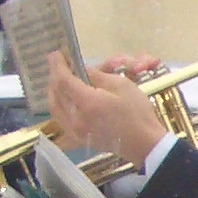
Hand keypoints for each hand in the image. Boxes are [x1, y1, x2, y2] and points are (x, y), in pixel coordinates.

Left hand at [46, 54, 169, 166]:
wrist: (144, 143)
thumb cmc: (137, 112)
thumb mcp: (121, 85)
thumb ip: (97, 75)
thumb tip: (81, 69)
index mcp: (88, 103)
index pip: (63, 80)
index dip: (57, 65)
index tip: (55, 54)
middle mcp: (76, 118)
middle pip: (55, 93)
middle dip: (54, 77)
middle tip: (58, 65)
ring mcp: (75, 131)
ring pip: (54, 107)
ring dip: (53, 91)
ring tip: (58, 81)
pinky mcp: (78, 139)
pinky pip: (60, 119)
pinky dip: (58, 106)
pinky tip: (63, 99)